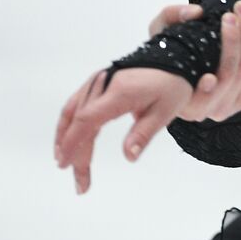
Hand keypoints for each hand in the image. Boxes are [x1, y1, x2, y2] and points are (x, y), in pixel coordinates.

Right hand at [53, 1, 240, 193]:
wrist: (176, 55)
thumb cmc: (173, 83)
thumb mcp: (165, 110)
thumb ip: (144, 133)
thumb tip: (129, 156)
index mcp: (120, 92)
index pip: (87, 119)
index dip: (73, 143)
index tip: (65, 164)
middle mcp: (103, 85)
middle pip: (78, 121)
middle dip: (74, 152)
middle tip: (80, 184)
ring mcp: (98, 82)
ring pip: (72, 113)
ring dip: (65, 139)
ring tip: (65, 164)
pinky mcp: (98, 83)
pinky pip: (77, 105)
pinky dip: (69, 124)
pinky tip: (67, 142)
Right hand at [147, 2, 240, 122]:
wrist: (186, 53)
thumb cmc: (168, 47)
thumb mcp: (160, 30)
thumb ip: (169, 18)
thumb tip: (195, 13)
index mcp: (184, 106)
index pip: (199, 104)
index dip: (207, 94)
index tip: (209, 77)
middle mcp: (208, 110)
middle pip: (230, 77)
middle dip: (234, 40)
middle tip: (232, 12)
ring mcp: (231, 104)